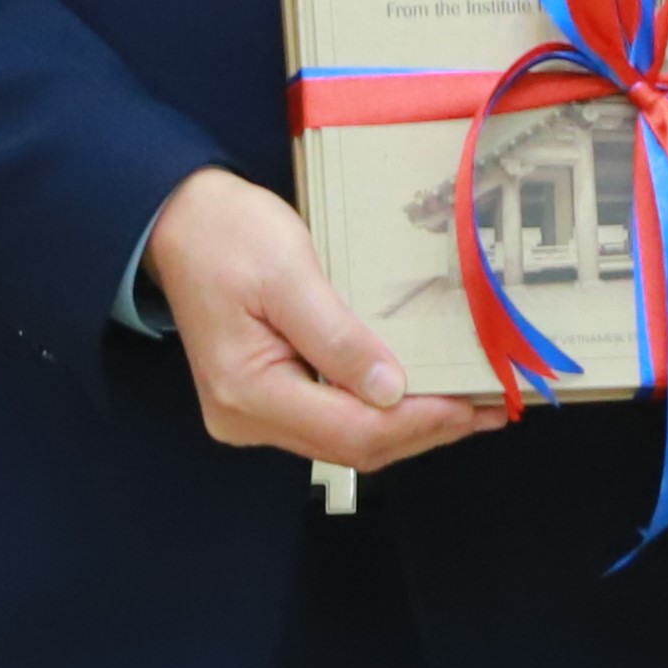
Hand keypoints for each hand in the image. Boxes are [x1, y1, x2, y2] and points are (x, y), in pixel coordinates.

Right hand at [143, 165, 507, 472]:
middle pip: (351, 447)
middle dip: (423, 431)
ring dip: (408, 427)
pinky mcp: (265, 399)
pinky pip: (332, 420)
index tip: (471, 407)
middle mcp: (246, 417)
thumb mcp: (289, 273)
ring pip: (345, 440)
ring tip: (468, 408)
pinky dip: (380, 413)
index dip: (418, 424)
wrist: (180, 220)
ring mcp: (253, 414)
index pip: (350, 432)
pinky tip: (419, 398)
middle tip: (487, 411)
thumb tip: (390, 391)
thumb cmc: (228, 234)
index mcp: (247, 391)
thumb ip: (337, 337)